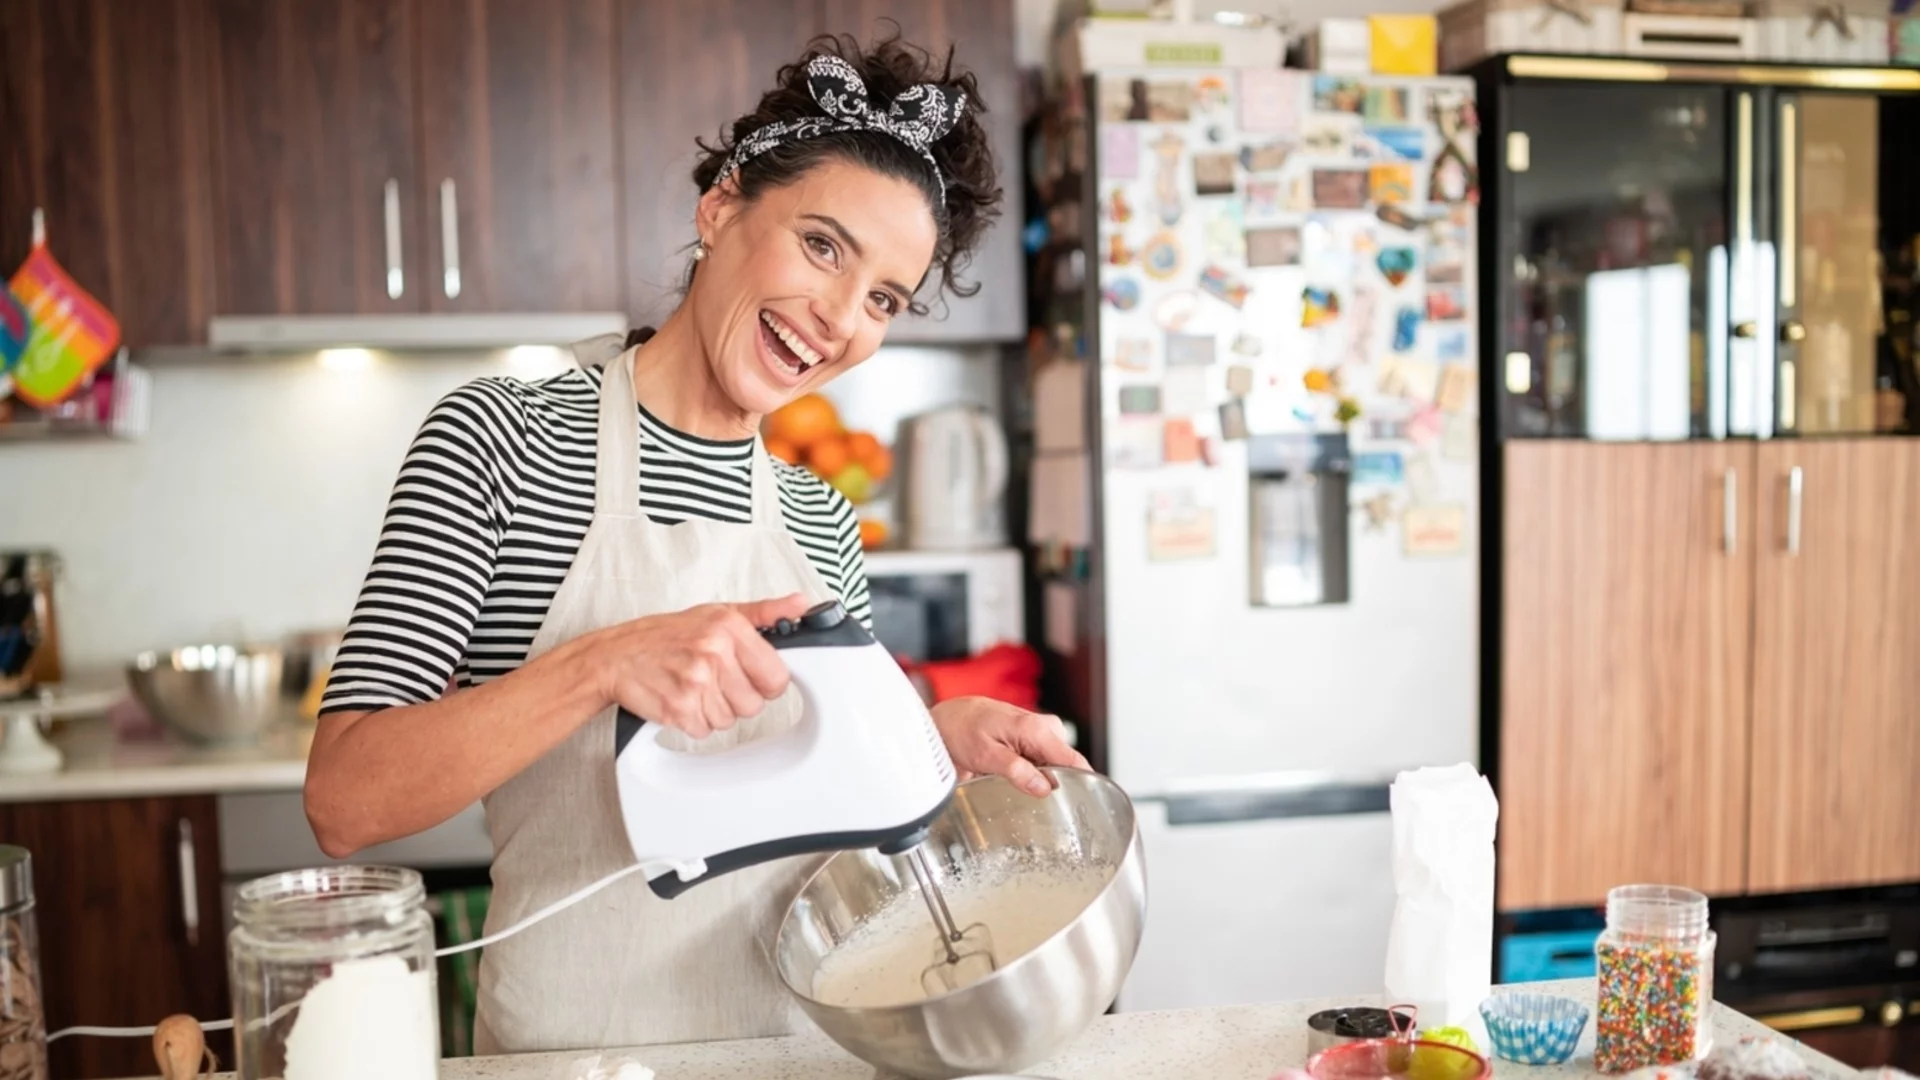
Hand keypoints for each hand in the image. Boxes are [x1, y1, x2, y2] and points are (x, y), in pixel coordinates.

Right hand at [590, 594, 813, 739]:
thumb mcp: (716, 613)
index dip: (765, 682)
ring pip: (730, 720)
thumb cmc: (665, 635)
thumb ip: (765, 612)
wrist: (614, 656)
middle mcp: (713, 652)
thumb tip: (802, 604)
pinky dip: (693, 722)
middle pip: (754, 704)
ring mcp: (695, 682)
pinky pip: (705, 731)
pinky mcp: (678, 709)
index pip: (777, 677)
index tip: (750, 676)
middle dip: (736, 697)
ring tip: (693, 687)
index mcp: (729, 627)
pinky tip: (680, 699)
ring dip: (713, 710)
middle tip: (712, 679)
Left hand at [930, 696, 1091, 797]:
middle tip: (1036, 803)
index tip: (1088, 802)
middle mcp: (1043, 728)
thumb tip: (1044, 788)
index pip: (1073, 759)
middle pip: (1065, 765)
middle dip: (1056, 785)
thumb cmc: (960, 729)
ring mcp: (1038, 732)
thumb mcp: (985, 755)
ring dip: (1042, 779)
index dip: (1084, 782)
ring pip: (1053, 765)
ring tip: (1019, 789)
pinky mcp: (1031, 738)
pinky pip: (1042, 760)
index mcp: (1036, 729)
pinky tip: (1017, 780)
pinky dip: (1034, 773)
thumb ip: (1016, 771)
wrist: (946, 717)